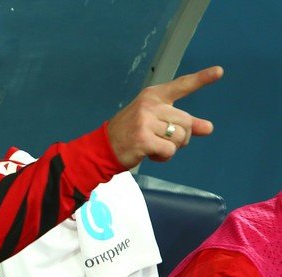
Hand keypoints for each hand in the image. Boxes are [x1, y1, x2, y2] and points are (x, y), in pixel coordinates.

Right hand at [107, 66, 223, 167]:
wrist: (103, 147)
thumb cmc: (131, 133)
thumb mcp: (155, 122)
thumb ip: (182, 123)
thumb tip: (208, 128)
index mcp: (152, 96)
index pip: (181, 85)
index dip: (202, 78)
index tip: (219, 71)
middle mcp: (149, 105)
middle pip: (186, 122)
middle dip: (181, 137)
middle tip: (162, 140)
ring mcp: (145, 121)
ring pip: (180, 138)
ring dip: (171, 148)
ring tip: (154, 146)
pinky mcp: (143, 139)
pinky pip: (169, 151)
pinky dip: (163, 157)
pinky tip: (150, 154)